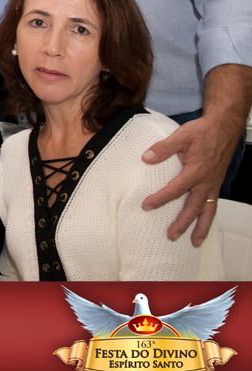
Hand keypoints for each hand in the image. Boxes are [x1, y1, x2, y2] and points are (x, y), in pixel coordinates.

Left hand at [141, 115, 236, 244]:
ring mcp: (213, 184)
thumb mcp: (181, 136)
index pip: (176, 190)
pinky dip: (208, 217)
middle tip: (171, 236)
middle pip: (194, 208)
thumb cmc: (203, 131)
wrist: (224, 128)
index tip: (146, 206)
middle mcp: (206, 182)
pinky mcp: (216, 184)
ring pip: (208, 211)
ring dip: (201, 227)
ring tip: (194, 242)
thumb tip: (146, 158)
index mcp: (196, 171)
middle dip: (183, 223)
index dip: (160, 199)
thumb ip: (163, 148)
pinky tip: (202, 225)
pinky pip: (213, 205)